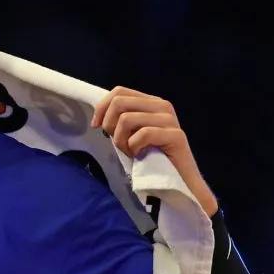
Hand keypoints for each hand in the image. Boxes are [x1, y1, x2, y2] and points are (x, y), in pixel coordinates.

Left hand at [91, 86, 218, 215]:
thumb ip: (120, 119)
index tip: (96, 126)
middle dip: (110, 125)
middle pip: (120, 103)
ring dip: (121, 141)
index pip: (119, 92)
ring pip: (127, 119)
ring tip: (131, 152)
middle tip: (117, 143)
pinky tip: (140, 155)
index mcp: (151, 102)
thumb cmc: (150, 157)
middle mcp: (162, 105)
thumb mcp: (130, 133)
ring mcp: (170, 119)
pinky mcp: (176, 135)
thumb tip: (99, 114)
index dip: (102, 107)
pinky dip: (134, 147)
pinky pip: (142, 134)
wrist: (177, 181)